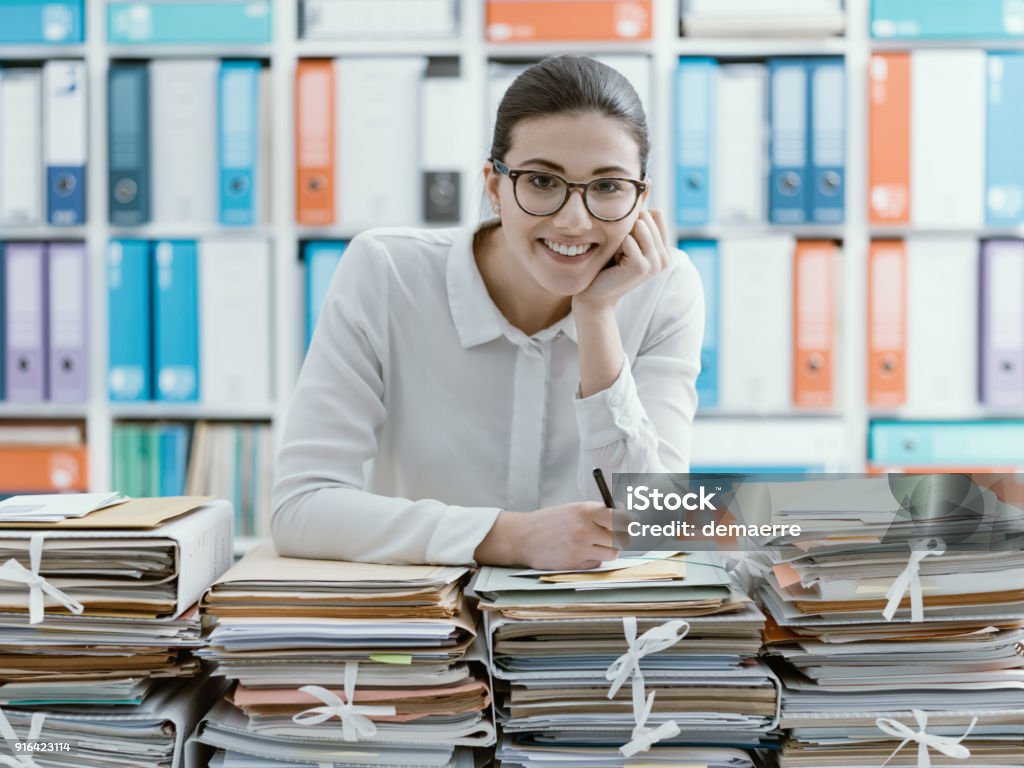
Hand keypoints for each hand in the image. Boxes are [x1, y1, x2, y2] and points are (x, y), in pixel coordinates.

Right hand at [475, 502, 632, 569]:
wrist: (522, 537)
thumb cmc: (549, 521)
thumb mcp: (573, 509)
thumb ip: (596, 512)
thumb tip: (624, 516)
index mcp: (585, 511)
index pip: (620, 517)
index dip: (630, 521)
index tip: (634, 522)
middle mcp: (584, 529)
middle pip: (620, 538)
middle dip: (620, 537)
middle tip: (616, 535)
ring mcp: (580, 548)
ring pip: (611, 553)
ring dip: (608, 550)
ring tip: (595, 544)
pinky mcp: (575, 564)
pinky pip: (596, 564)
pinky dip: (593, 559)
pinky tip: (579, 553)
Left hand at [573, 209, 672, 313]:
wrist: (597, 293)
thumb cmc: (610, 264)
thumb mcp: (629, 240)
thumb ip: (641, 223)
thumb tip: (649, 201)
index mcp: (665, 250)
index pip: (656, 214)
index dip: (635, 220)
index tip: (627, 241)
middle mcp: (665, 257)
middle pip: (647, 218)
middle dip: (627, 229)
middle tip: (621, 251)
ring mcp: (655, 263)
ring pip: (640, 226)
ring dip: (622, 237)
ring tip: (619, 255)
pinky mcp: (641, 267)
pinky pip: (628, 240)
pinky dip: (616, 246)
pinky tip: (615, 262)